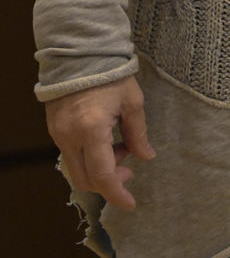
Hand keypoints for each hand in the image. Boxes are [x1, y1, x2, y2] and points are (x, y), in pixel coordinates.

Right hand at [46, 76, 154, 210]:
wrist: (80, 53)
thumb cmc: (111, 74)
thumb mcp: (132, 101)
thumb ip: (138, 133)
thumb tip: (146, 157)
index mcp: (92, 129)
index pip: (102, 174)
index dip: (117, 193)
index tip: (131, 204)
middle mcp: (71, 137)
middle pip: (85, 179)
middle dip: (109, 182)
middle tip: (130, 171)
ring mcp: (59, 135)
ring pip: (77, 170)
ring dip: (99, 169)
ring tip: (120, 149)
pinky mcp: (54, 130)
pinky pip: (71, 156)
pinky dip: (89, 158)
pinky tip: (106, 142)